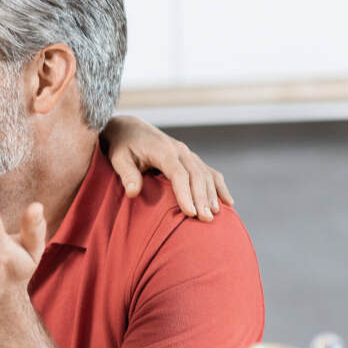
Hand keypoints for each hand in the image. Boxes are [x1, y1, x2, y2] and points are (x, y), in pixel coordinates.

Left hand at [102, 115, 232, 220]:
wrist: (129, 128)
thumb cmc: (122, 146)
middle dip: (202, 198)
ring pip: (206, 174)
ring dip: (212, 195)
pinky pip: (209, 172)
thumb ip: (127, 174)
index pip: (179, 174)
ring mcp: (188, 154)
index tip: (190, 213)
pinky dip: (219, 186)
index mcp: (163, 151)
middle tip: (205, 219)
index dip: (185, 194)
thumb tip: (132, 193)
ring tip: (214, 215)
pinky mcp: (190, 158)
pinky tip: (228, 202)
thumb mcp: (118, 158)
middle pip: (197, 176)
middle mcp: (180, 151)